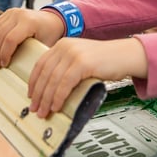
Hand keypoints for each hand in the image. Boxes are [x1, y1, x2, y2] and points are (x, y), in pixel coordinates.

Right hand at [0, 8, 64, 67]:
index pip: (10, 39)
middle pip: (0, 35)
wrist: (51, 19)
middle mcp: (19, 15)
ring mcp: (11, 13)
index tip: (5, 64)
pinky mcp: (7, 14)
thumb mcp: (43, 44)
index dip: (5, 54)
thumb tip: (20, 68)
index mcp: (29, 22)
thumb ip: (31, 54)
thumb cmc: (49, 31)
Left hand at [27, 37, 147, 117]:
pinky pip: (65, 84)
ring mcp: (73, 53)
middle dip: (38, 94)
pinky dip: (58, 97)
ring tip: (44, 112)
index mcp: (62, 45)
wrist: (126, 55)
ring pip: (53, 80)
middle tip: (35, 108)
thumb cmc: (105, 62)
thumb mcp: (80, 61)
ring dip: (46, 99)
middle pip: (44, 73)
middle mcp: (65, 46)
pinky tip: (57, 106)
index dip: (33, 82)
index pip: (40, 64)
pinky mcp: (82, 62)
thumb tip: (49, 91)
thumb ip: (65, 69)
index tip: (31, 96)